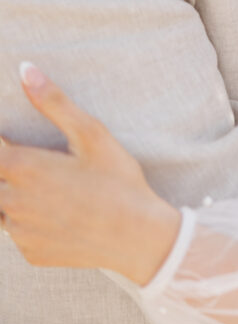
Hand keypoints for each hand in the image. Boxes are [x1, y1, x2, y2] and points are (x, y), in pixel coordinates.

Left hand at [0, 63, 180, 285]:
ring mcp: (20, 232)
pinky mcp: (31, 253)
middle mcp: (13, 202)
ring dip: (14, 193)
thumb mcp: (91, 133)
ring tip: (51, 185)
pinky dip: (28, 219)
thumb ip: (52, 102)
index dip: (1, 140)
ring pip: (1, 207)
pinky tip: (58, 210)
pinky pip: (17, 232)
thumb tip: (25, 70)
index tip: (13, 137)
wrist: (138, 236)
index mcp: (23, 168)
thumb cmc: (117, 179)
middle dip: (9, 166)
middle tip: (44, 164)